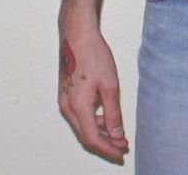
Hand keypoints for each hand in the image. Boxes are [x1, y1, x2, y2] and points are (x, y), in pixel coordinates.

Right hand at [57, 24, 128, 162]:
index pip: (92, 139)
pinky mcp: (66, 94)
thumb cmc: (93, 55)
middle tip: (123, 145)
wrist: (77, 34)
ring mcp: (64, 101)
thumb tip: (116, 134)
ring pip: (82, 126)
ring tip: (117, 134)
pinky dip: (92, 121)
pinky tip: (105, 118)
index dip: (108, 149)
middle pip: (86, 136)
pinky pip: (78, 116)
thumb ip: (113, 112)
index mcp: (78, 106)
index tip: (121, 153)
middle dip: (105, 143)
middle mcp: (67, 107)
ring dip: (99, 133)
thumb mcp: (110, 84)